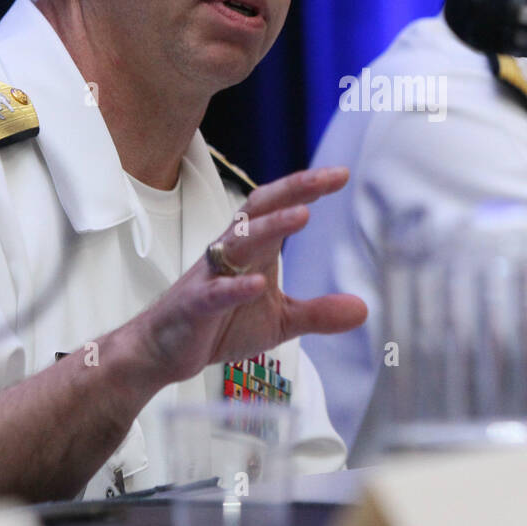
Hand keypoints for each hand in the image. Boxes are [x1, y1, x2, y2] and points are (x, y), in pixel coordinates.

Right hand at [128, 166, 366, 385]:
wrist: (163, 352)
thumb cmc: (218, 325)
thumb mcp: (279, 321)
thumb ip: (318, 312)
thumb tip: (363, 309)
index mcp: (252, 250)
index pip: (280, 208)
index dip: (307, 189)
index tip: (340, 173)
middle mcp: (230, 253)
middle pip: (260, 210)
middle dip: (293, 190)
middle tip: (327, 178)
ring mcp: (210, 277)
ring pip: (239, 242)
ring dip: (270, 228)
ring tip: (302, 215)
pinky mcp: (194, 307)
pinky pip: (214, 293)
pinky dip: (235, 287)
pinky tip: (256, 284)